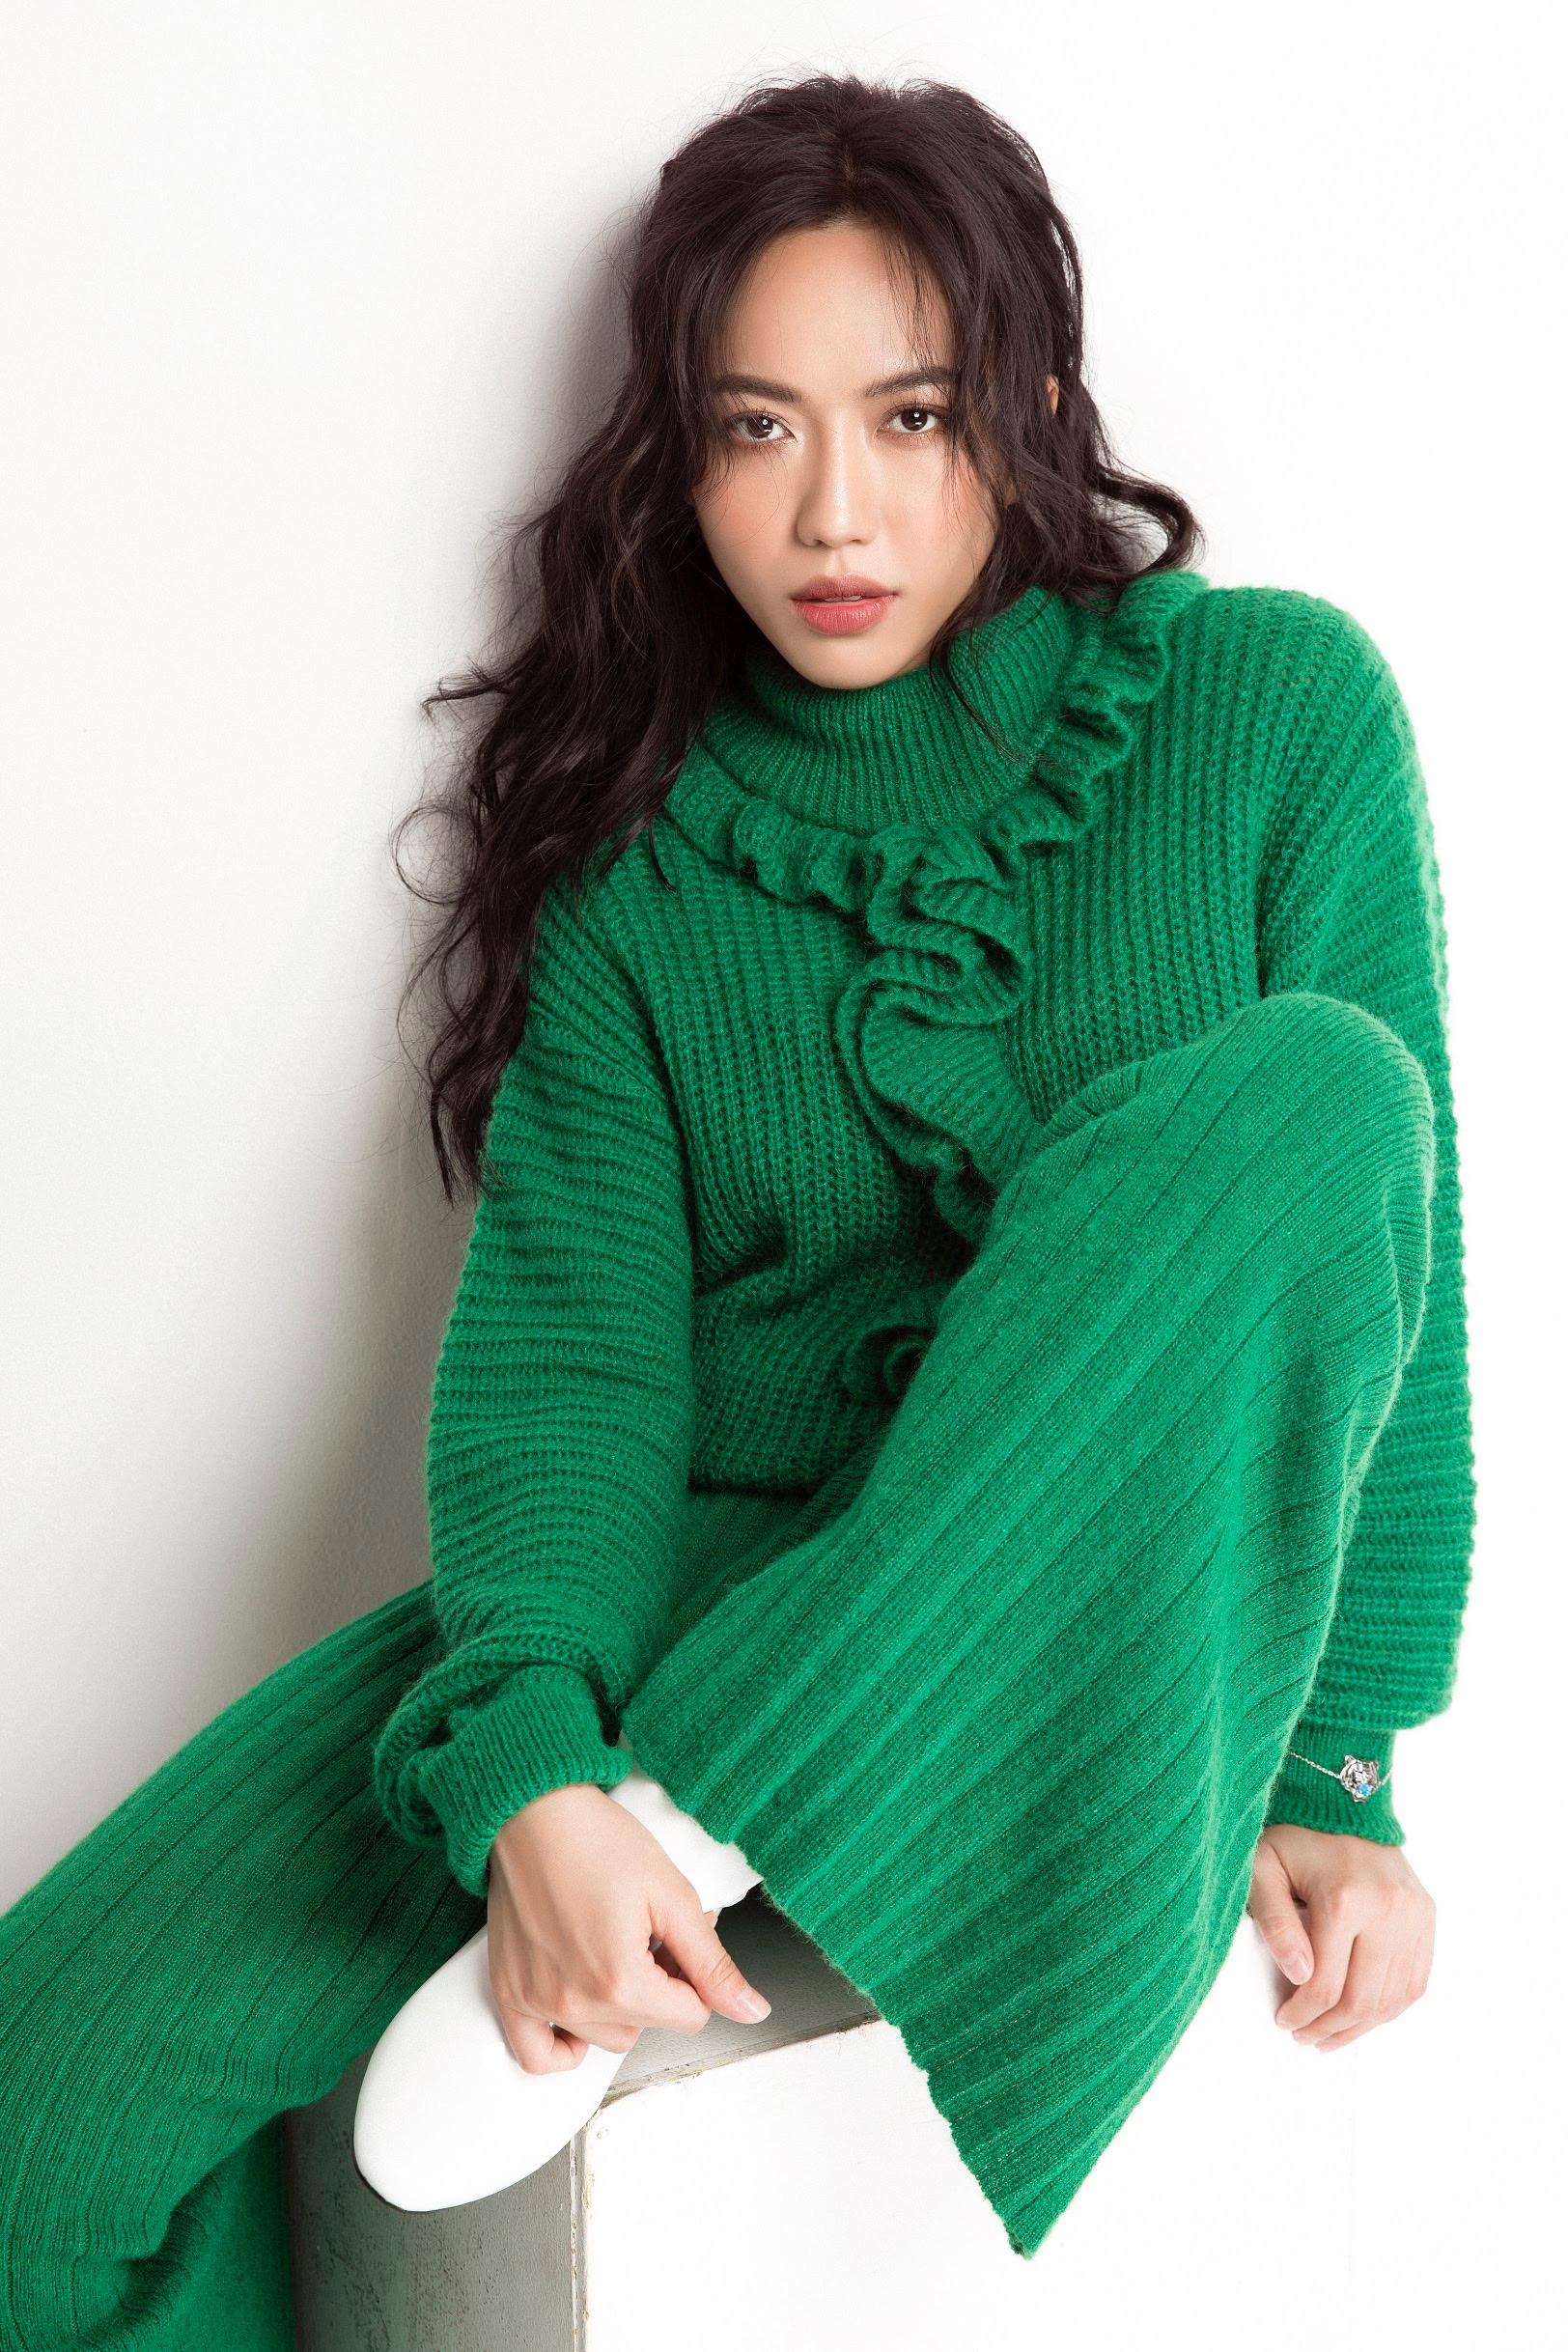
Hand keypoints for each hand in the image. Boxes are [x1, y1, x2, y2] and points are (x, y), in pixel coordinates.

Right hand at [485, 1781, 771, 2074]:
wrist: (535, 1813)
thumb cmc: (596, 1840)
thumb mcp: (673, 1895)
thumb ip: (713, 1964)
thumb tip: (751, 2010)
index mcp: (621, 1980)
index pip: (691, 2016)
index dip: (694, 1974)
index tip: (676, 1937)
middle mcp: (575, 2001)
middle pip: (648, 2028)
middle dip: (660, 1989)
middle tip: (649, 1936)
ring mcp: (537, 2002)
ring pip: (604, 2039)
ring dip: (619, 2007)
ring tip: (613, 1951)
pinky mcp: (509, 1993)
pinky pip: (536, 2054)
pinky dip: (563, 2046)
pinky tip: (581, 2009)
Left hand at [1246, 1822, 1435, 2050]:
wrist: (1342, 1800)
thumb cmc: (1293, 1837)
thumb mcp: (1263, 1870)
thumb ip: (1274, 1924)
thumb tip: (1298, 1976)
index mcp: (1344, 1899)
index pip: (1326, 1985)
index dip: (1302, 2014)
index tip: (1283, 2020)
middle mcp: (1388, 1909)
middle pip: (1364, 2000)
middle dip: (1330, 2029)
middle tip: (1304, 2036)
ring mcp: (1414, 1914)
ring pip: (1393, 1998)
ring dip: (1362, 2027)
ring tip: (1331, 2035)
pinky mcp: (1427, 1916)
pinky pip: (1415, 1980)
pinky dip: (1391, 2006)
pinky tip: (1364, 2014)